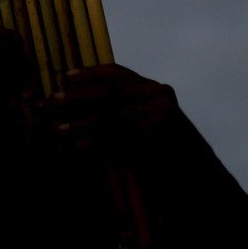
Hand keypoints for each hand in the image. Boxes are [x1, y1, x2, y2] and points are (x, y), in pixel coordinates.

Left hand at [42, 64, 180, 168]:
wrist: (195, 175)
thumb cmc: (166, 149)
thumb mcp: (147, 120)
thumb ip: (125, 107)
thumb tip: (81, 101)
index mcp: (155, 88)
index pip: (119, 73)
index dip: (90, 73)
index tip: (66, 76)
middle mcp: (159, 97)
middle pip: (110, 93)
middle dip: (77, 97)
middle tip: (51, 101)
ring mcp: (161, 118)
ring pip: (112, 118)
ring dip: (81, 124)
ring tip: (58, 129)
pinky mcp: (159, 140)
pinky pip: (120, 140)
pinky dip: (97, 143)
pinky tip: (79, 146)